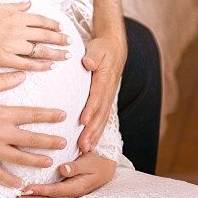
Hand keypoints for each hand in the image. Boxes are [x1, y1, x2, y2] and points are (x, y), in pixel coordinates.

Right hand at [0, 1, 70, 70]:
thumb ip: (15, 6)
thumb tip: (29, 3)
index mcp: (15, 16)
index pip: (41, 20)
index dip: (53, 24)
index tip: (61, 28)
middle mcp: (17, 31)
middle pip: (45, 35)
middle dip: (59, 39)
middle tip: (69, 42)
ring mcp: (12, 46)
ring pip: (40, 50)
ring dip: (55, 53)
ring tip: (65, 56)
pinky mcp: (4, 59)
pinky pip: (27, 64)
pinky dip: (40, 66)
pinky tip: (49, 66)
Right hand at [0, 71, 67, 187]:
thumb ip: (2, 81)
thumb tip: (23, 76)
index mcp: (0, 113)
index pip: (31, 114)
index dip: (49, 115)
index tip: (63, 115)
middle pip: (30, 139)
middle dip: (49, 141)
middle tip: (64, 143)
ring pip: (18, 158)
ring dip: (36, 161)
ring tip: (49, 162)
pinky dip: (8, 179)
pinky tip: (19, 184)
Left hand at [15, 151, 116, 197]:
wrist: (107, 167)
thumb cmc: (98, 163)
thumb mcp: (89, 162)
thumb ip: (76, 166)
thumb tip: (62, 169)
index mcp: (76, 187)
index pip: (55, 190)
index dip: (41, 190)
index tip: (27, 188)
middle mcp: (71, 192)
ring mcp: (69, 192)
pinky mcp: (67, 189)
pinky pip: (52, 194)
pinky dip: (41, 195)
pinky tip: (31, 195)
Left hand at [77, 34, 125, 152]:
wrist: (115, 49)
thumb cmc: (102, 48)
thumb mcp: (98, 48)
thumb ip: (93, 56)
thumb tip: (89, 63)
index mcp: (104, 79)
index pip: (97, 96)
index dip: (90, 109)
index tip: (82, 121)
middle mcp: (108, 91)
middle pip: (100, 113)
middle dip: (92, 130)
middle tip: (83, 144)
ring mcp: (108, 98)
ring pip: (102, 119)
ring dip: (94, 135)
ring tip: (86, 149)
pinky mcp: (106, 101)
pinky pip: (102, 118)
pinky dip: (97, 131)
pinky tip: (90, 143)